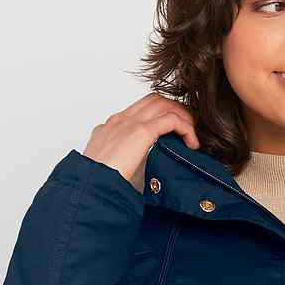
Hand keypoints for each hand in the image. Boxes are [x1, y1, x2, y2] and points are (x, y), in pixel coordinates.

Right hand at [82, 93, 200, 182]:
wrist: (91, 183)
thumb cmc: (101, 182)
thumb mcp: (114, 166)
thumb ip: (128, 160)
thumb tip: (147, 167)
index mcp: (112, 126)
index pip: (142, 107)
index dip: (163, 113)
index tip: (176, 129)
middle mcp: (121, 120)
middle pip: (155, 100)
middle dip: (177, 110)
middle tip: (189, 130)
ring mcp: (130, 123)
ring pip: (165, 105)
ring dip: (183, 118)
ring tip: (192, 137)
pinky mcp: (141, 132)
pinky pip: (171, 120)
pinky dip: (186, 128)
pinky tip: (192, 143)